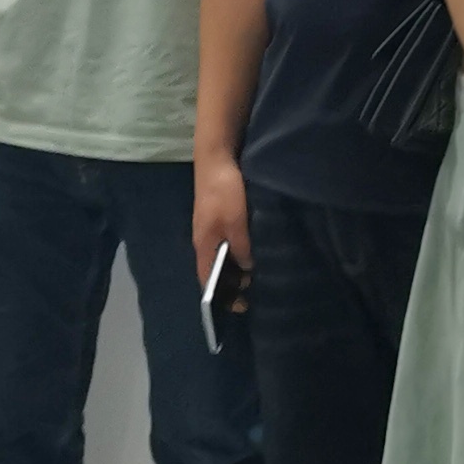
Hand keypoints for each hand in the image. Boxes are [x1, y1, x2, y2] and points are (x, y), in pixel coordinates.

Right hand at [190, 152, 251, 282]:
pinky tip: (255, 250)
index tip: (241, 306)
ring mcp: (211, 226)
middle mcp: (204, 239)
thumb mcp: (236, 222)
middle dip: (231, 283)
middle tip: (255, 292)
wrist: (217, 157)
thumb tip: (248, 268)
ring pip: (223, 255)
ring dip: (238, 267)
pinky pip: (228, 241)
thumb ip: (242, 247)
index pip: (207, 279)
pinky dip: (240, 251)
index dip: (220, 295)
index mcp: (204, 244)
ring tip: (259, 275)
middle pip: (215, 268)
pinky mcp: (219, 215)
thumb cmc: (223, 191)